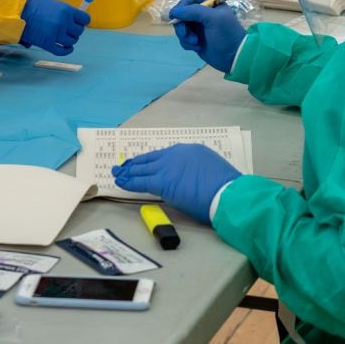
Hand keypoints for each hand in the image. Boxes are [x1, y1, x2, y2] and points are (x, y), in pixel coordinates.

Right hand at [19, 0, 90, 55]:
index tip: (79, 23)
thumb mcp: (51, 3)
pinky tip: (66, 48)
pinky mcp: (47, 44)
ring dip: (69, 41)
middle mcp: (63, 22)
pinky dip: (66, 51)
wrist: (16, 10)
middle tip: (69, 30)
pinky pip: (62, 51)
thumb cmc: (31, 4)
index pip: (84, 19)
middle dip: (74, 31)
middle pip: (79, 31)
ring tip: (63, 38)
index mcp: (66, 10)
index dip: (82, 21)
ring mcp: (56, 34)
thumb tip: (71, 22)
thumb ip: (62, 12)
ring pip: (71, 41)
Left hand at [111, 144, 240, 222]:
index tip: (144, 162)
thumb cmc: (225, 187)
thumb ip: (195, 170)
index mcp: (189, 150)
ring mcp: (168, 166)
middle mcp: (176, 154)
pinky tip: (121, 182)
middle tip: (124, 165)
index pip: (164, 155)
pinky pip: (140, 181)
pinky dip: (129, 181)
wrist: (227, 193)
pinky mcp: (162, 181)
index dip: (151, 160)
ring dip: (128, 171)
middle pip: (150, 158)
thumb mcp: (210, 169)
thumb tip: (185, 178)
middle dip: (136, 163)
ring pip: (142, 168)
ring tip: (117, 173)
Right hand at [169, 0, 245, 72]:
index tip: (179, 15)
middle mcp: (203, 13)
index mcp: (210, 3)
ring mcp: (198, 26)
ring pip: (180, 26)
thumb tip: (174, 12)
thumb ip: (194, 11)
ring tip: (195, 43)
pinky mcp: (195, 38)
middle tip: (186, 34)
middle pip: (182, 12)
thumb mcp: (213, 19)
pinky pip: (183, 38)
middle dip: (182, 24)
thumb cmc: (227, 35)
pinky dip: (187, 43)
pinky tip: (197, 47)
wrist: (234, 57)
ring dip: (185, 35)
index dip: (183, 3)